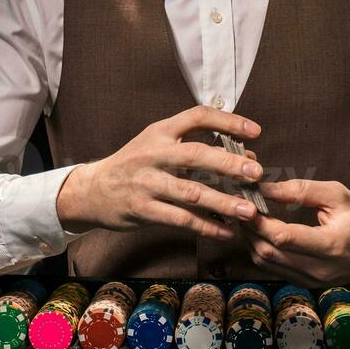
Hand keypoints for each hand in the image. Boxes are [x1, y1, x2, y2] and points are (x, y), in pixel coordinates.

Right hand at [56, 105, 262, 239]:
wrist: (92, 190)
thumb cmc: (134, 164)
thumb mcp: (157, 142)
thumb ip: (194, 143)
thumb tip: (245, 155)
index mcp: (160, 131)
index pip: (197, 116)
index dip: (227, 121)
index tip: (254, 131)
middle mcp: (154, 153)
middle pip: (196, 155)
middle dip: (229, 164)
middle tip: (257, 173)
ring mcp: (148, 183)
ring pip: (192, 193)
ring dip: (224, 202)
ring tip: (249, 211)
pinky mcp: (144, 210)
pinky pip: (181, 220)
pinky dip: (206, 226)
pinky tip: (227, 231)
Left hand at [240, 178, 349, 286]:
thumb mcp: (337, 195)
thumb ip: (302, 190)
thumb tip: (266, 188)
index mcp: (331, 245)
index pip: (284, 238)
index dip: (259, 220)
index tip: (245, 201)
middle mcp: (319, 269)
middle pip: (269, 252)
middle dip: (248, 229)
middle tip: (236, 206)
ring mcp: (310, 280)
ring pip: (266, 263)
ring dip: (249, 240)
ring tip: (242, 216)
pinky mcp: (304, 284)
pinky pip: (272, 268)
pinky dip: (258, 249)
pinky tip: (255, 231)